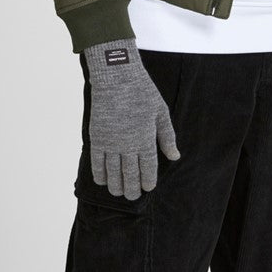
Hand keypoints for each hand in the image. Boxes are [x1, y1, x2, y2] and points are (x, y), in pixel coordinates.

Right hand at [83, 37, 180, 199]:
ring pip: (112, 173)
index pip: (148, 169)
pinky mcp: (97, 137)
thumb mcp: (160, 112)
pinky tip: (103, 180)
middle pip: (129, 175)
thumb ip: (167, 136)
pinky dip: (100, 174)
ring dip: (116, 186)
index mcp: (145, 139)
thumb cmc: (142, 91)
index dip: (148, 182)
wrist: (116, 76)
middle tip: (132, 196)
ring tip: (118, 192)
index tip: (148, 188)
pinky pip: (97, 162)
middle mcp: (128, 144)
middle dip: (131, 189)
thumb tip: (175, 156)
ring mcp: (110, 142)